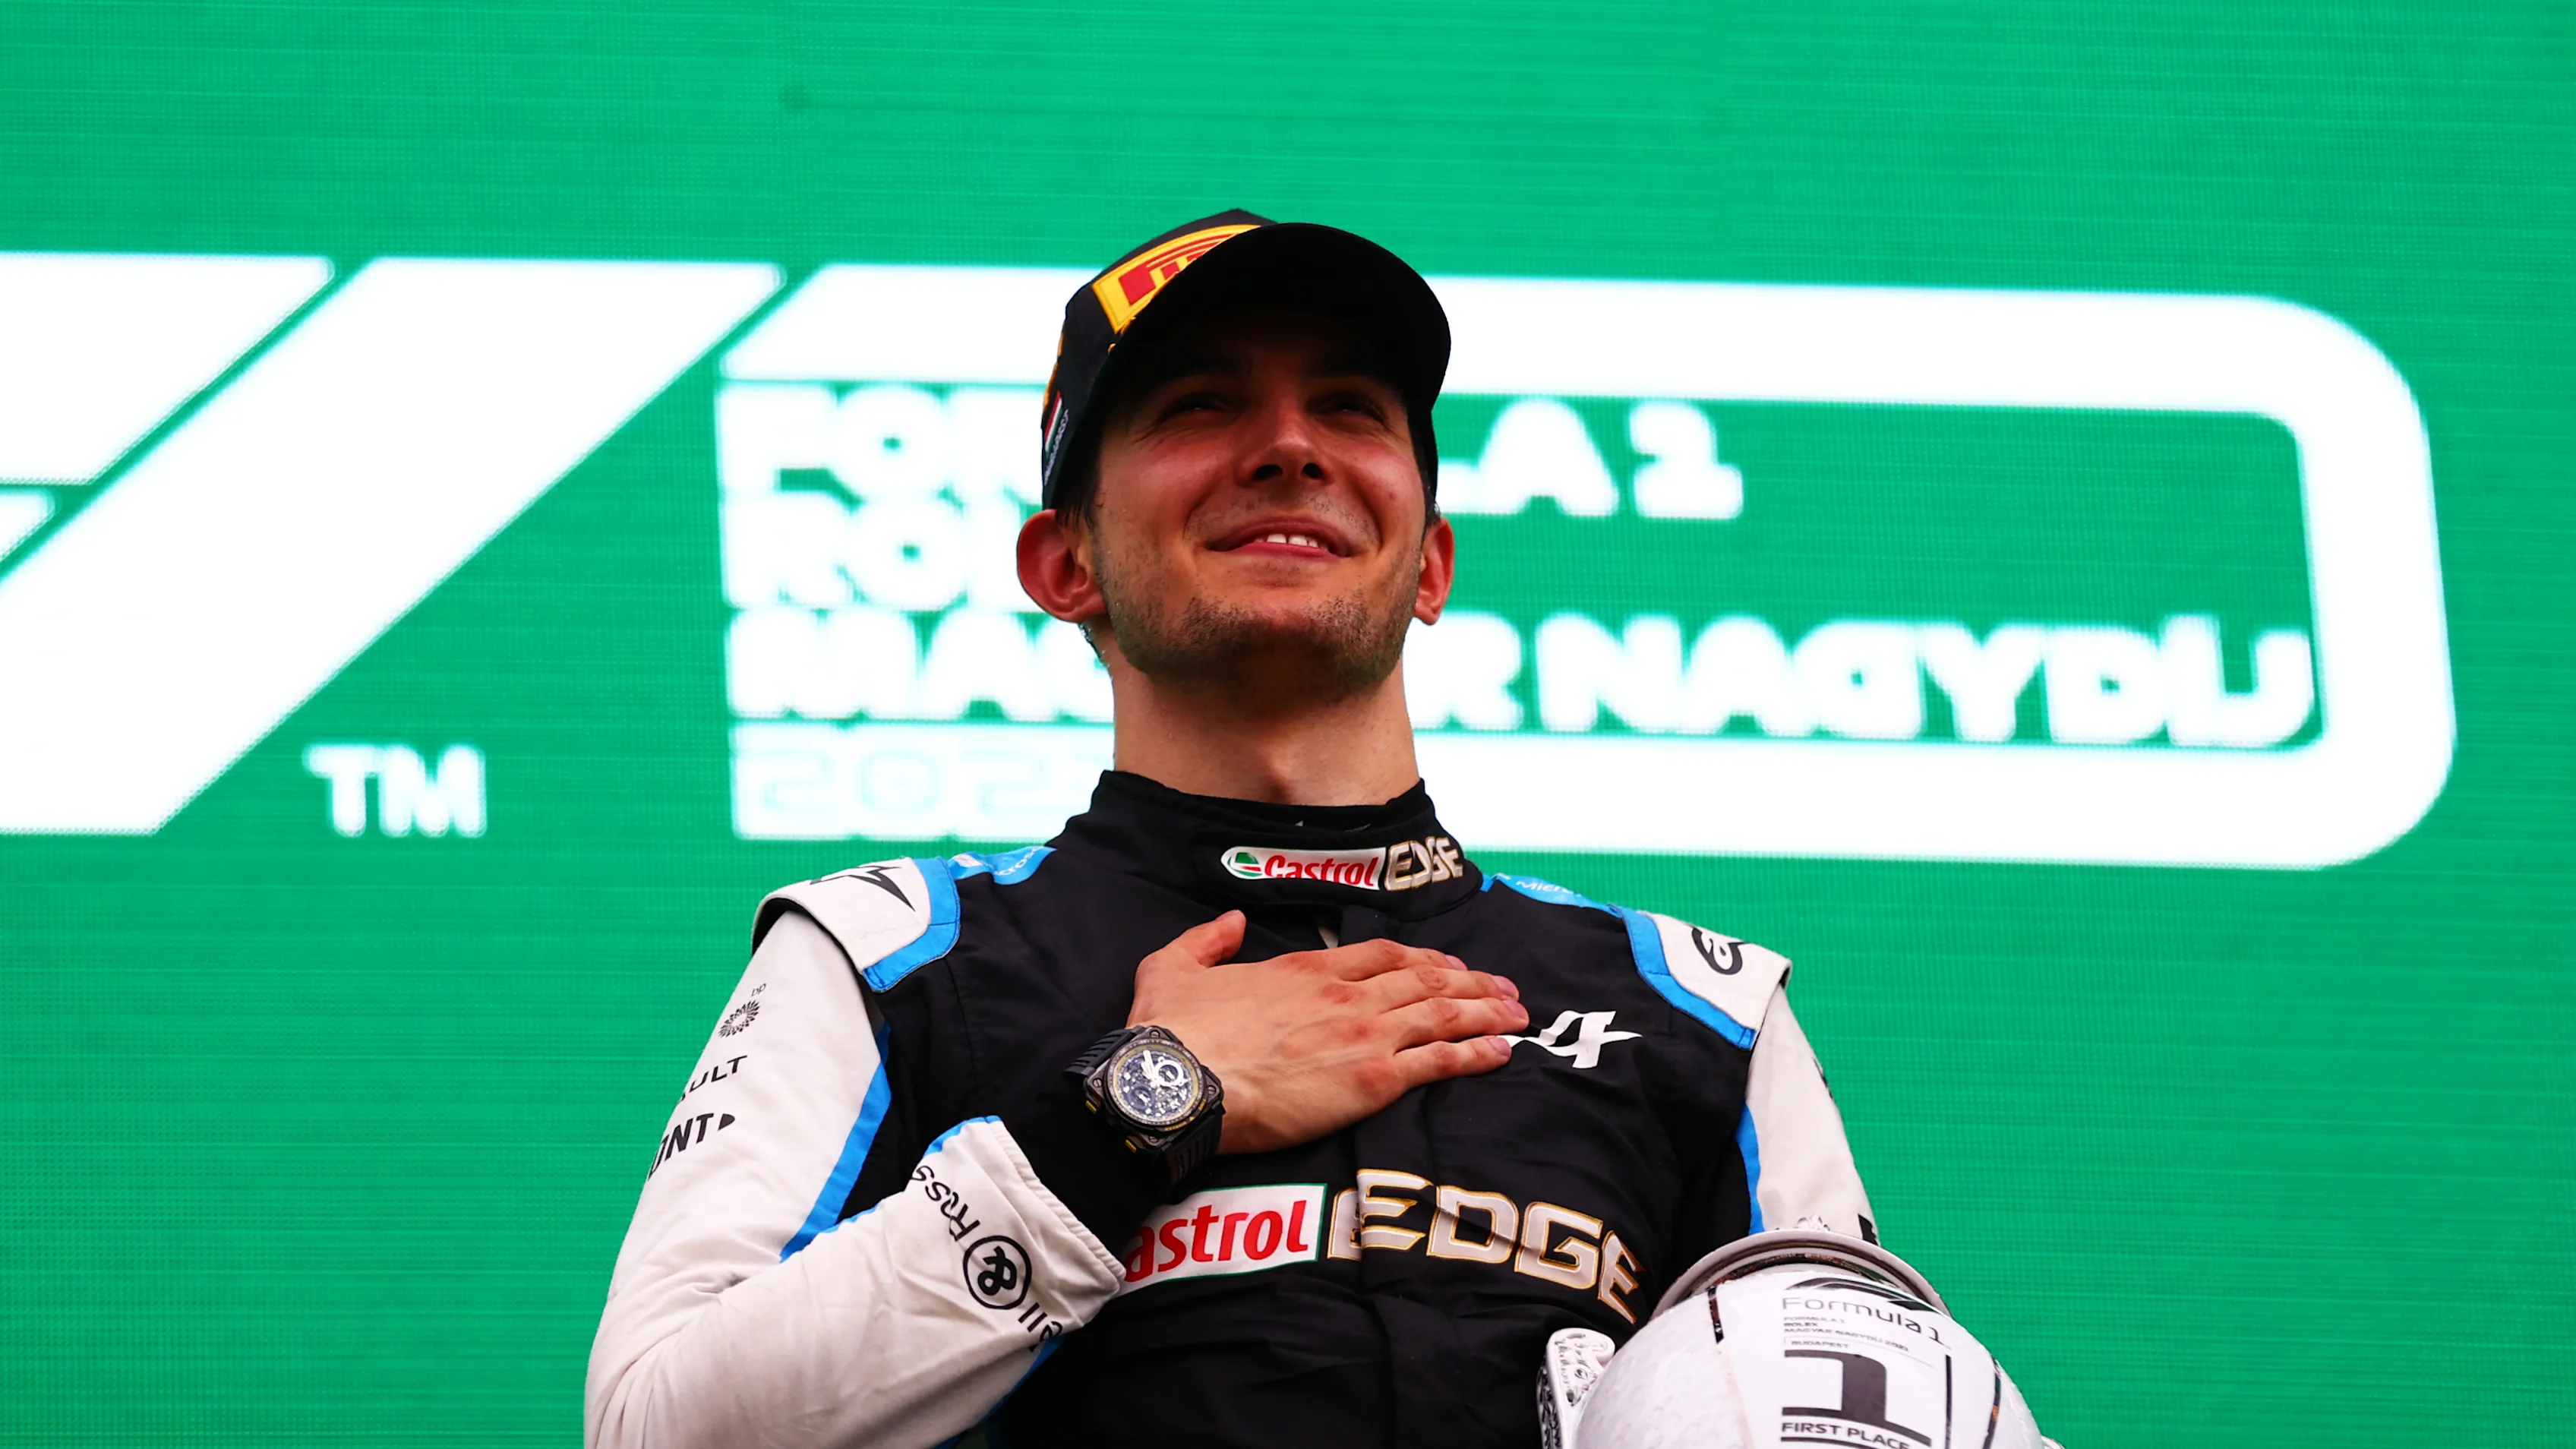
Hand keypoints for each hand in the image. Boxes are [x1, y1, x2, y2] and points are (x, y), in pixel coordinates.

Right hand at [1126, 911, 1527, 1153]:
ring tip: (1518, 1014)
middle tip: (1505, 989)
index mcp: (1304, 968)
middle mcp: (1344, 995)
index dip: (1423, 960)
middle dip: (1472, 983)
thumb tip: (1230, 921)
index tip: (1448, 966)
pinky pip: (1439, 1062)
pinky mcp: (1371, 1081)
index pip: (1382, 956)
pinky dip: (1477, 1053)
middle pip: (1425, 980)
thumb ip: (1206, 939)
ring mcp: (1363, 1036)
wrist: (1176, 1085)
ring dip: (1487, 1011)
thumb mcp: (1173, 966)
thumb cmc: (1172, 1033)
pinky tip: (1502, 1052)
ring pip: (1442, 1014)